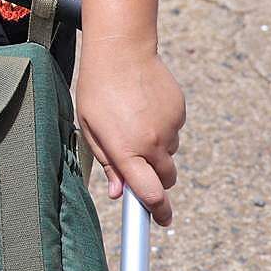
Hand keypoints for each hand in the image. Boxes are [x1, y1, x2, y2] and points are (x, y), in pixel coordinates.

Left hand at [74, 38, 183, 225]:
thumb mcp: (91, 128)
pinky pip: (174, 131)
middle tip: (138, 162)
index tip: (161, 219)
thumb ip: (107, 162)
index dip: (157, 211)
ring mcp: (169, 127)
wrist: (121, 51)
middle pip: (165, 179)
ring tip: (134, 120)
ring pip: (169, 154)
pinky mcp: (179, 112)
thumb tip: (117, 192)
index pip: (149, 193)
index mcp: (126, 149)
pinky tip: (145, 106)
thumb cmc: (97, 89)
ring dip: (156, 149)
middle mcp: (151, 142)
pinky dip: (162, 127)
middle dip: (155, 179)